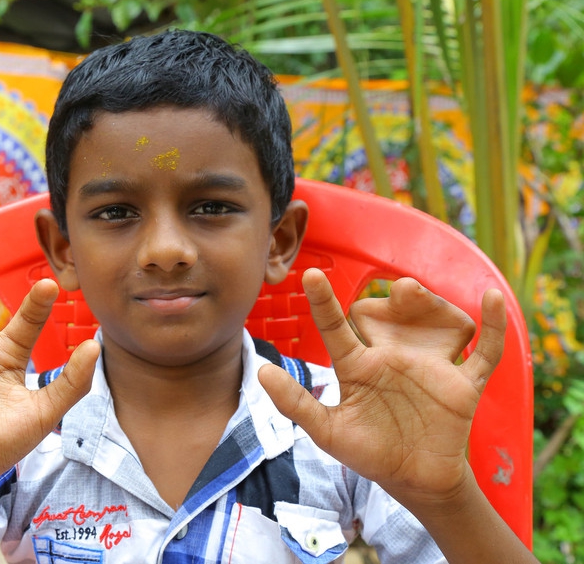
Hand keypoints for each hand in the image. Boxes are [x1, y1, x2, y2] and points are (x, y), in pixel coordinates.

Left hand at [259, 268, 505, 503]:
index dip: (324, 303)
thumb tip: (262, 372)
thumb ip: (297, 404)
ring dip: (432, 303)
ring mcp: (429, 367)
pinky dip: (494, 327)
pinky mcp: (462, 384)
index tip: (311, 275)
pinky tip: (493, 299)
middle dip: (393, 299)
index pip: (337, 328)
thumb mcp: (329, 431)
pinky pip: (484, 352)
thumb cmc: (370, 452)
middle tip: (394, 287)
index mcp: (358, 366)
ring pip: (434, 323)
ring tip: (415, 291)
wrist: (414, 481)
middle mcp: (392, 358)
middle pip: (391, 316)